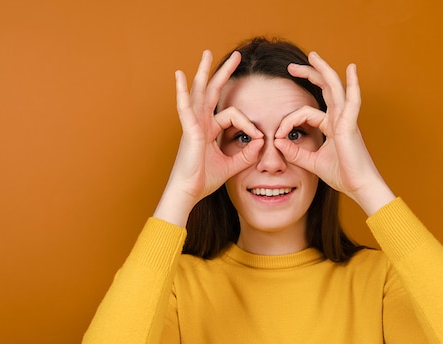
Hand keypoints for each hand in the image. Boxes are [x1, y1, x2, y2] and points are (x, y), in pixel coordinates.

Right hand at [154, 50, 263, 225]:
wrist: (189, 192)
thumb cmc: (203, 180)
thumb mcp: (232, 166)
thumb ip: (246, 155)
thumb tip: (262, 142)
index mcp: (209, 130)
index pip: (233, 116)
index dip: (249, 125)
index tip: (258, 138)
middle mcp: (201, 123)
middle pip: (213, 92)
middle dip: (224, 73)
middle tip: (237, 56)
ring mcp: (193, 124)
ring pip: (200, 92)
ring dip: (204, 71)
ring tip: (208, 53)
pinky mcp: (189, 130)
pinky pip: (185, 107)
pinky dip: (181, 91)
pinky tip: (179, 75)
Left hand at [274, 52, 394, 214]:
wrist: (359, 187)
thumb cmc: (342, 175)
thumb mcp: (311, 162)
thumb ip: (294, 152)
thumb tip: (276, 142)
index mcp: (332, 126)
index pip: (306, 113)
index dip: (288, 122)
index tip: (277, 137)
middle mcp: (340, 119)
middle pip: (325, 89)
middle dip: (309, 75)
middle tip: (292, 67)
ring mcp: (347, 120)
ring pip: (335, 88)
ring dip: (323, 71)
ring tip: (312, 56)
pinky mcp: (350, 126)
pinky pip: (352, 101)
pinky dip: (352, 84)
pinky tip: (351, 69)